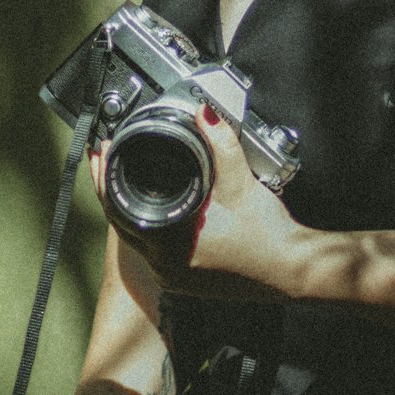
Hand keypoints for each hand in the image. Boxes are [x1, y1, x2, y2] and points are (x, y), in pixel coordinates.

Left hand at [95, 104, 303, 298]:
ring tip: (129, 178)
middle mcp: (166, 267)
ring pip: (138, 237)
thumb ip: (220, 143)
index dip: (106, 177)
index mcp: (171, 244)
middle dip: (113, 189)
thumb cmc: (268, 235)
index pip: (119, 208)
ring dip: (131, 209)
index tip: (103, 153)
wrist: (291, 268)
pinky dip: (151, 226)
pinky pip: (156, 250)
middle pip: (122, 223)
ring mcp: (175, 277)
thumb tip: (205, 113)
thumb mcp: (241, 182)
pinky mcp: (186, 280)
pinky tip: (159, 209)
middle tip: (107, 160)